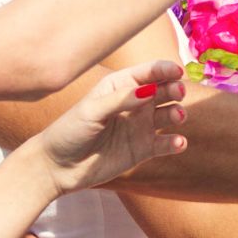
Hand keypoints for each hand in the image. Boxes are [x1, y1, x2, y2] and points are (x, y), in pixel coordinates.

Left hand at [32, 60, 188, 195]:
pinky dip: (175, 142)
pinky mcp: (143, 149)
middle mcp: (134, 103)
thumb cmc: (70, 132)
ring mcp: (140, 126)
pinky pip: (165, 143)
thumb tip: (149, 89)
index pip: (147, 73)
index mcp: (119, 86)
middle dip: (173, 89)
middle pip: (162, 90)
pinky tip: (178, 143)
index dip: (164, 69)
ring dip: (176, 113)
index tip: (178, 71)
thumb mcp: (91, 111)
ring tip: (177, 117)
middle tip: (178, 92)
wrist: (59, 167)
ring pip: (168, 114)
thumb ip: (120, 99)